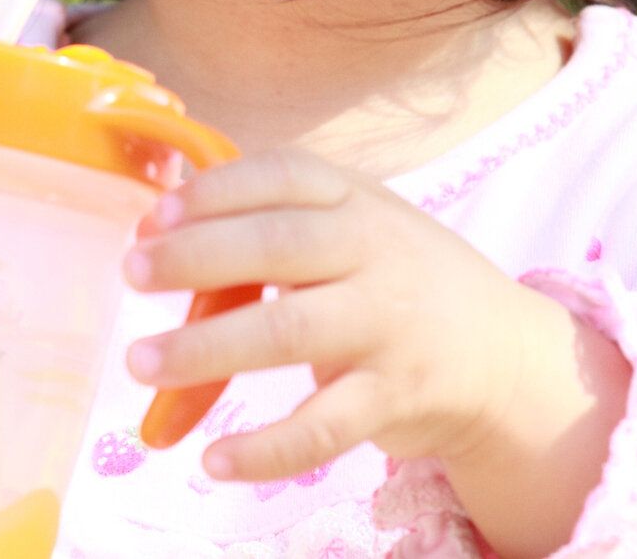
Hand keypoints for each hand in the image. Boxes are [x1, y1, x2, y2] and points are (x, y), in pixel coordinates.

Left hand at [120, 145, 545, 481]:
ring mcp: (388, 327)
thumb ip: (274, 225)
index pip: (283, 176)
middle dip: (197, 257)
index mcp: (356, 201)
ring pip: (291, 333)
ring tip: (142, 362)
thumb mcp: (353, 228)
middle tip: (131, 274)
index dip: (214, 191)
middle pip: (279, 246)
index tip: (153, 217)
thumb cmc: (396, 280)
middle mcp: (375, 254)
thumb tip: (160, 237)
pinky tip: (215, 460)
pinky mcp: (395, 397)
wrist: (506, 356)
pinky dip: (266, 448)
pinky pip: (324, 427)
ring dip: (207, 348)